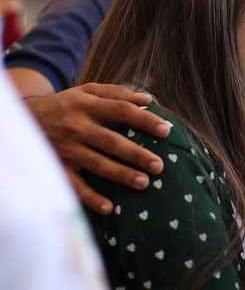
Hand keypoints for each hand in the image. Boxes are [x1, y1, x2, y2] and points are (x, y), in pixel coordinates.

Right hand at [24, 83, 170, 213]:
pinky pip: (75, 185)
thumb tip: (148, 99)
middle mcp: (78, 127)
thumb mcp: (87, 91)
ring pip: (97, 164)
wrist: (23, 118)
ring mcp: (67, 149)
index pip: (122, 111)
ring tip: (144, 183)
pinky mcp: (57, 166)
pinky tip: (109, 207)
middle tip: (158, 165)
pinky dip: (91, 198)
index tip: (166, 130)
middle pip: (111, 141)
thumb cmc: (66, 104)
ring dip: (121, 175)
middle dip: (136, 154)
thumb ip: (117, 93)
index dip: (145, 120)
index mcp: (88, 106)